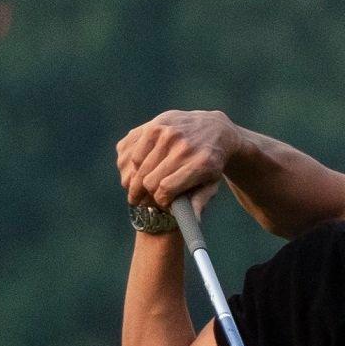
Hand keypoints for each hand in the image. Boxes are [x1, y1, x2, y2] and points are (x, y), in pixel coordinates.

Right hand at [116, 110, 240, 215]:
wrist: (214, 129)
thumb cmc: (211, 162)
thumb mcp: (212, 182)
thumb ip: (200, 202)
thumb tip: (194, 222)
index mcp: (199, 163)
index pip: (165, 189)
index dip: (159, 201)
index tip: (161, 203)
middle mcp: (182, 145)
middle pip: (148, 179)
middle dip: (143, 194)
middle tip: (143, 200)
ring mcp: (167, 132)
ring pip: (136, 166)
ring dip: (134, 180)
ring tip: (139, 186)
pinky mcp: (154, 124)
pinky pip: (131, 150)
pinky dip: (130, 163)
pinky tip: (137, 169)